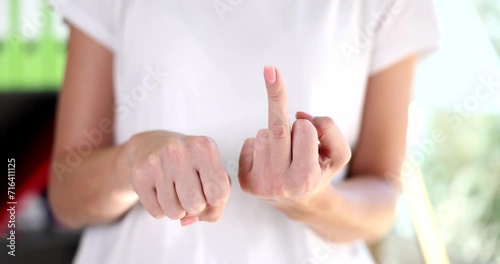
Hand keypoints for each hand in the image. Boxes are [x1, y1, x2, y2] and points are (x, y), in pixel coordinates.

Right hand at [123, 131, 230, 225]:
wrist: (152, 146)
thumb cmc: (191, 164)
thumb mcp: (212, 174)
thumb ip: (215, 205)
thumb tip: (188, 220)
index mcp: (204, 147)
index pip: (220, 193)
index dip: (216, 200)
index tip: (209, 190)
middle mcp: (179, 151)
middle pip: (196, 205)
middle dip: (195, 206)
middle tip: (190, 190)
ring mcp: (157, 162)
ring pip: (175, 213)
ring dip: (178, 209)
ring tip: (175, 190)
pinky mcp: (140, 176)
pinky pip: (157, 213)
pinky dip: (162, 209)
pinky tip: (161, 191)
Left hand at [238, 66, 350, 211]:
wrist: (299, 201)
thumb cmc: (318, 172)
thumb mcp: (337, 154)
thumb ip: (329, 129)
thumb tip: (299, 115)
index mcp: (305, 178)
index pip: (304, 128)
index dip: (309, 126)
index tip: (311, 135)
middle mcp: (280, 184)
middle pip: (278, 129)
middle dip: (280, 107)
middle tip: (273, 78)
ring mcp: (260, 184)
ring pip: (263, 134)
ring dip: (274, 136)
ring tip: (284, 154)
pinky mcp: (245, 181)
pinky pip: (248, 143)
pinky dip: (259, 145)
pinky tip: (270, 161)